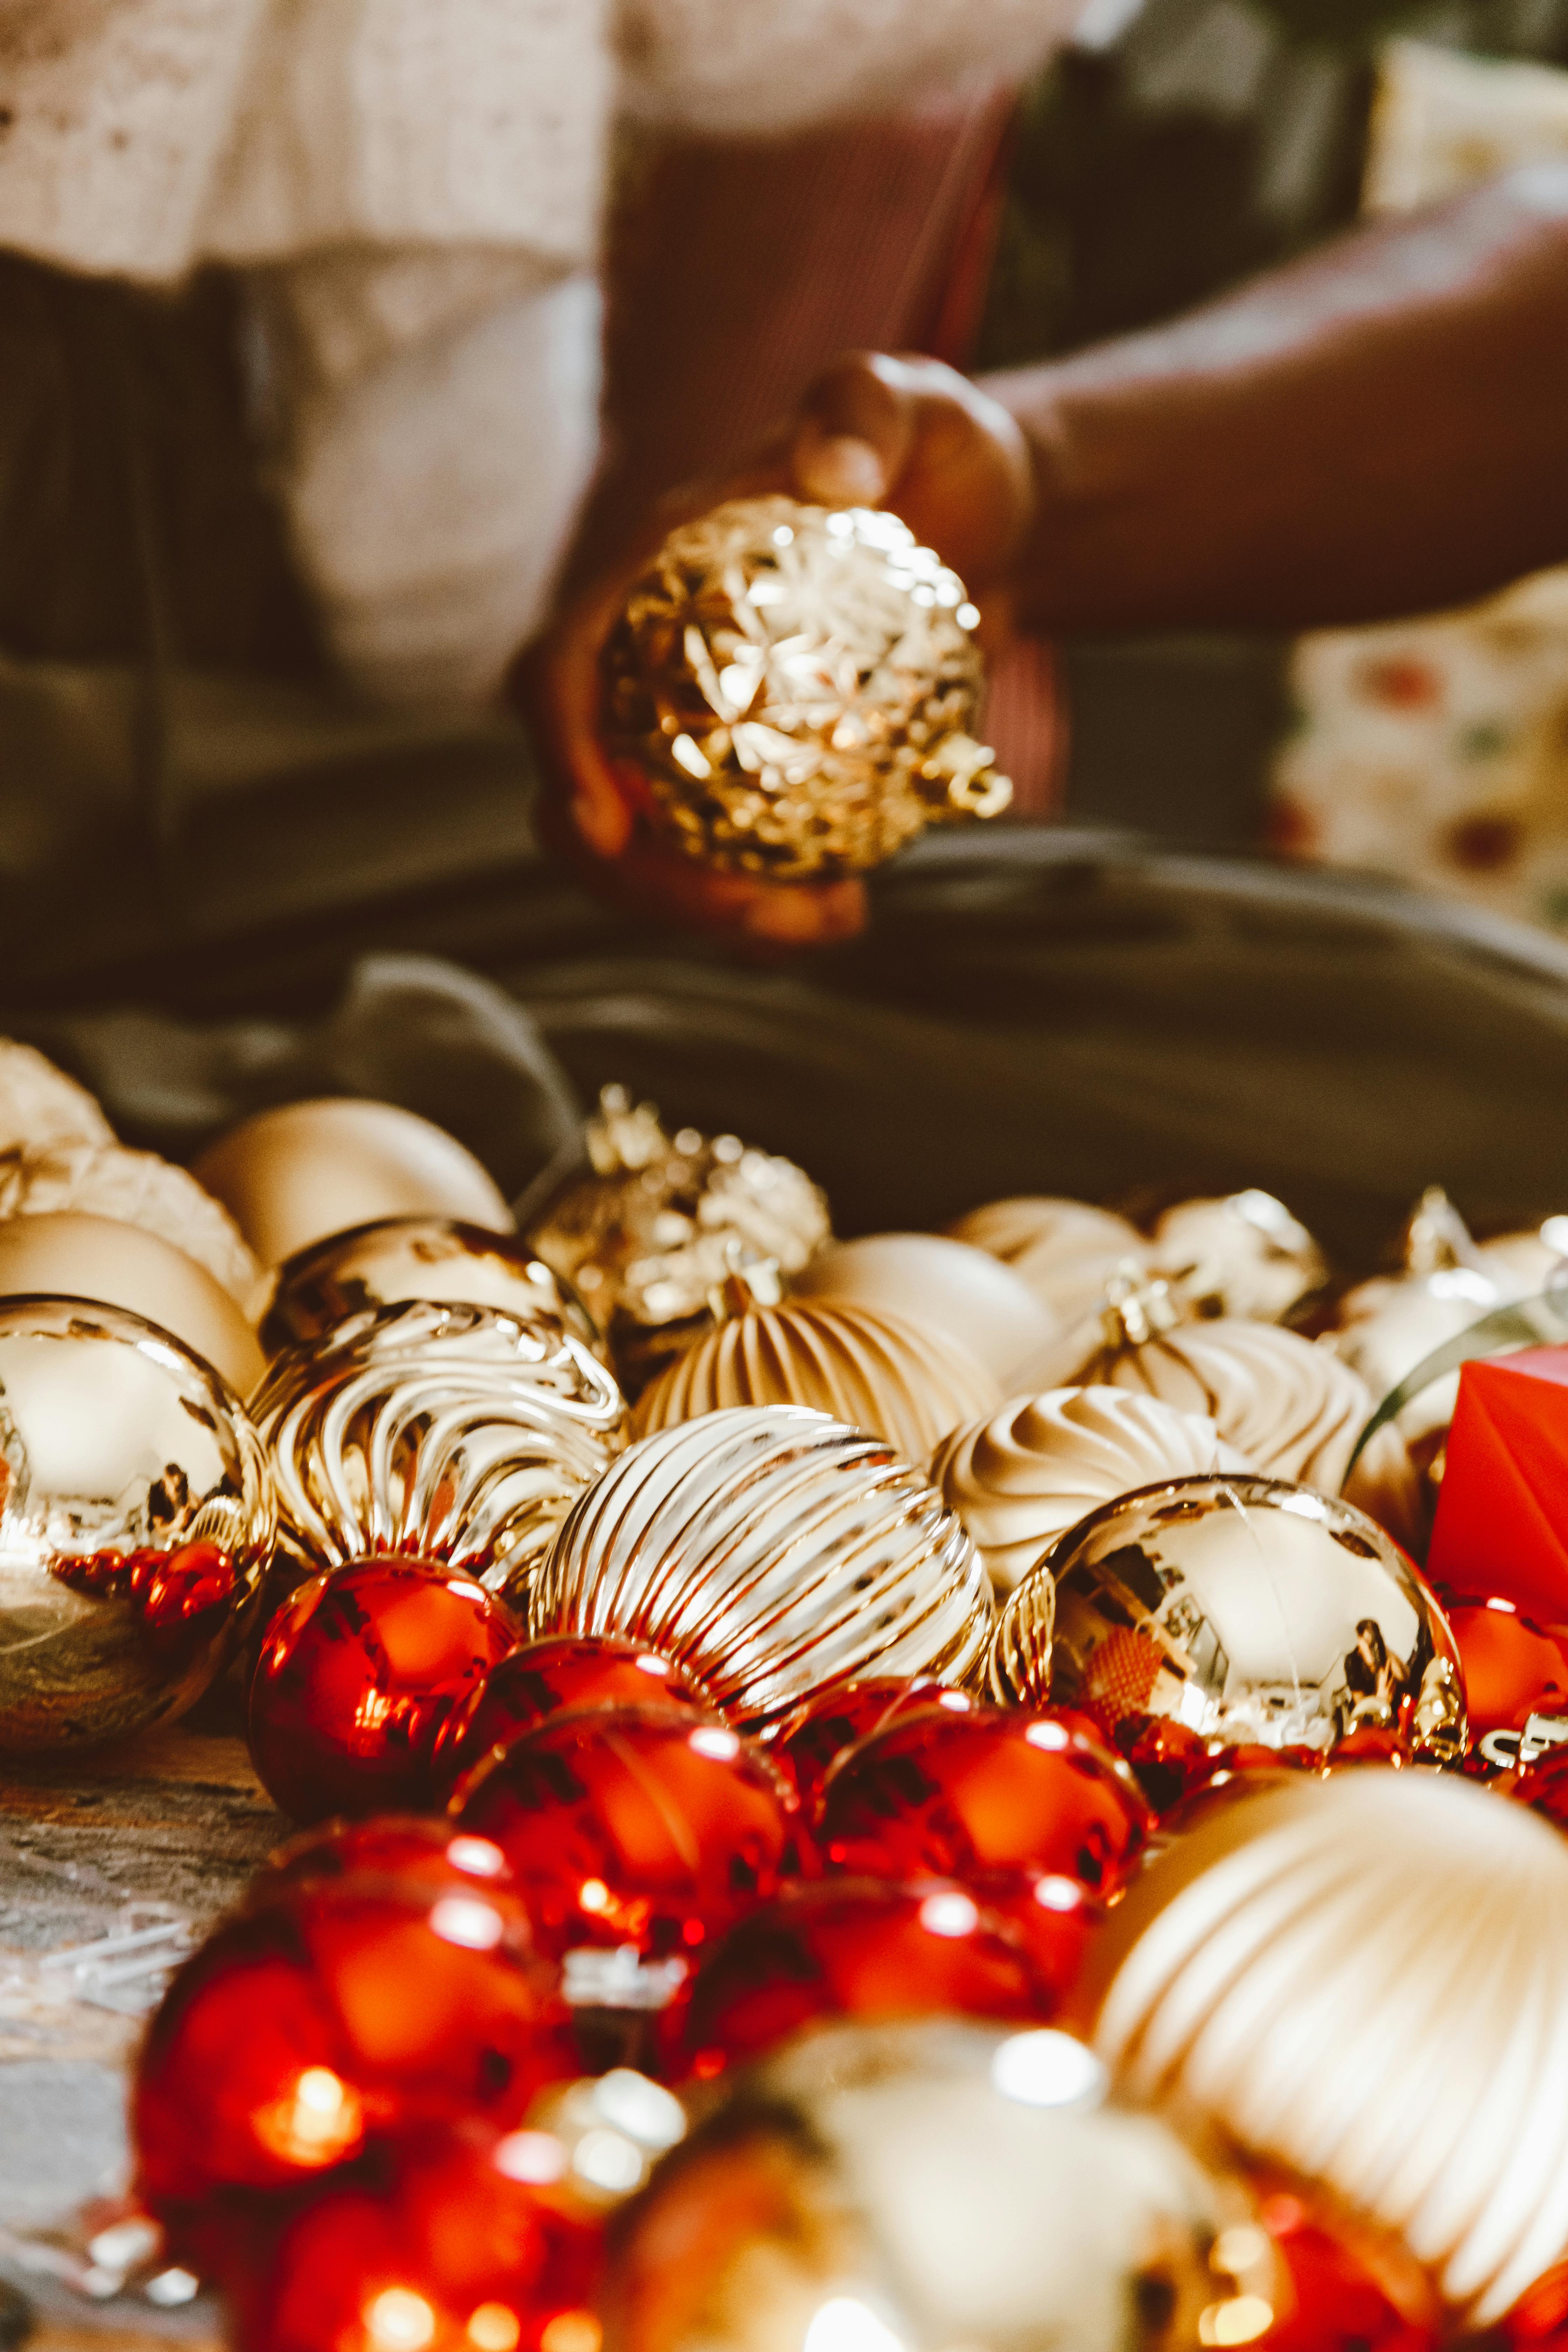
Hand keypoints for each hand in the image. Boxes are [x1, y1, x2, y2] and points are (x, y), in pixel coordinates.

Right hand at [519, 353, 1033, 943]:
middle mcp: (652, 668)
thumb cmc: (941, 453)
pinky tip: (853, 911)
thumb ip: (866, 409)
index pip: (562, 668)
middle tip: (756, 913)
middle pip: (590, 793)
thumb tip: (833, 470)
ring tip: (831, 924)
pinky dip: (781, 906)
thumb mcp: (916, 402)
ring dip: (721, 915)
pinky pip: (739, 864)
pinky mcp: (760, 784)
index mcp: (647, 578)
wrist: (992, 522)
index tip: (603, 824)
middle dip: (642, 878)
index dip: (560, 747)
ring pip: (658, 853)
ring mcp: (700, 735)